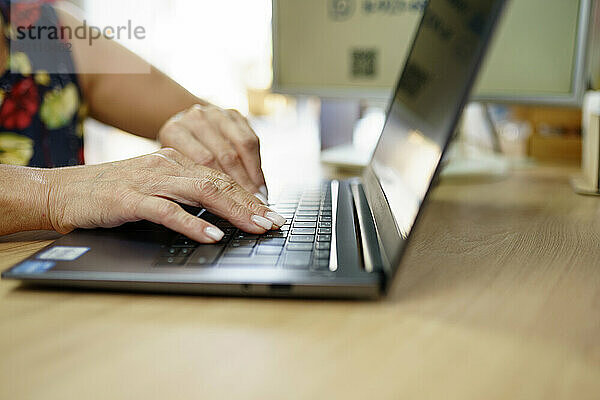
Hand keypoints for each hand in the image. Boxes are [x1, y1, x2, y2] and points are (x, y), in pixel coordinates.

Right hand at [44, 148, 285, 242]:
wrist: (63, 191)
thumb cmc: (109, 194)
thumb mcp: (152, 190)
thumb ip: (182, 197)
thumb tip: (218, 216)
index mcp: (174, 162)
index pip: (221, 178)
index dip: (249, 197)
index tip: (270, 214)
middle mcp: (166, 165)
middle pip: (219, 183)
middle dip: (251, 204)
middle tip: (274, 222)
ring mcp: (149, 180)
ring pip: (201, 192)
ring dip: (233, 211)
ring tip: (256, 227)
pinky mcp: (130, 198)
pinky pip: (167, 210)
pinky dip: (192, 223)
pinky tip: (211, 235)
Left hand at [157, 104, 267, 202]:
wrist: (178, 130)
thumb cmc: (170, 160)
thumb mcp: (169, 172)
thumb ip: (186, 186)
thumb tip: (210, 219)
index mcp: (175, 131)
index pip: (204, 162)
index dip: (223, 188)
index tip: (237, 211)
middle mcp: (195, 119)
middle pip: (225, 156)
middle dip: (243, 187)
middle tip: (255, 212)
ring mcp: (216, 114)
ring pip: (241, 147)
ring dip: (253, 178)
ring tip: (261, 201)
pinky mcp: (232, 114)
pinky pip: (251, 140)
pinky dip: (257, 165)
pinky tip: (260, 184)